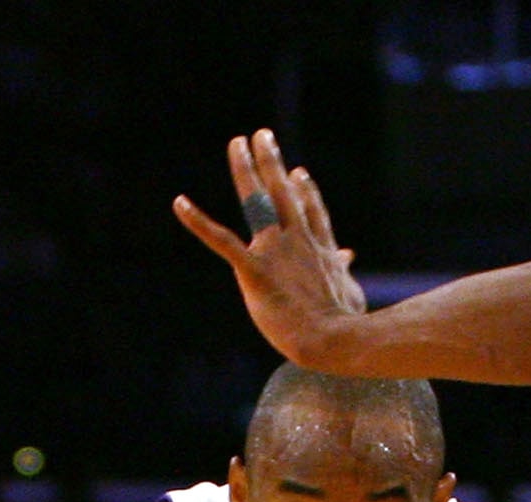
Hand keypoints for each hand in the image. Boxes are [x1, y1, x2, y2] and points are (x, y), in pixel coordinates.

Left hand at [172, 129, 366, 364]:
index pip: (311, 211)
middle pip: (283, 192)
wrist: (331, 337)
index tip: (298, 172)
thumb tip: (349, 255)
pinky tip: (180, 203)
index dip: (305, 191)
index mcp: (320, 249)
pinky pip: (222, 240)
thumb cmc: (344, 322)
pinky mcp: (253, 269)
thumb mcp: (350, 292)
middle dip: (272, 161)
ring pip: (257, 201)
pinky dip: (198, 221)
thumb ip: (344, 271)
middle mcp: (297, 240)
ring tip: (238, 143)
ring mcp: (275, 252)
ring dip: (246, 169)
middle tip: (263, 135)